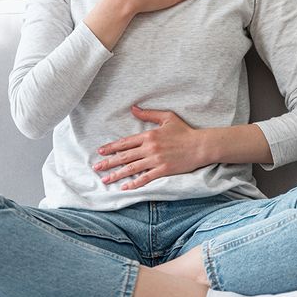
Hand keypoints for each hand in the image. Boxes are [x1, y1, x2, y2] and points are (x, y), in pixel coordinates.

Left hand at [92, 106, 207, 189]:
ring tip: (105, 179)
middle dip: (109, 162)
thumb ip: (148, 114)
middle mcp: (149, 148)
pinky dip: (134, 184)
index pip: (126, 142)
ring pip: (132, 168)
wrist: (200, 145)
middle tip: (96, 167)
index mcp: (149, 135)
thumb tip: (133, 108)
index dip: (112, 147)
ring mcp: (156, 160)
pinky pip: (145, 178)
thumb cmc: (184, 131)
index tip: (101, 151)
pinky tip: (125, 188)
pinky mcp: (163, 170)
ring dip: (117, 174)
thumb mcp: (167, 117)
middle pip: (125, 156)